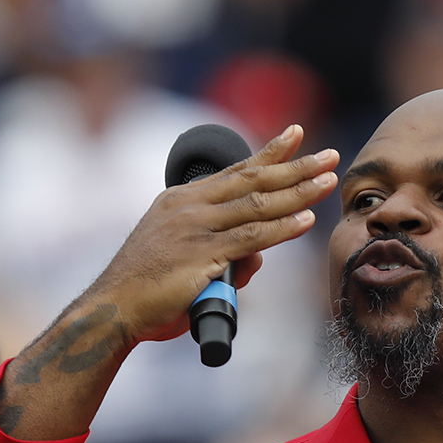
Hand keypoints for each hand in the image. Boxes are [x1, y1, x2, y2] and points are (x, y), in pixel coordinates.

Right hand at [0, 125, 340, 440]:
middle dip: (295, 166)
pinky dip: (281, 228)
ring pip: (257, 205)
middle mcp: (190, 206)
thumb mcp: (187, 259)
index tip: (296, 134)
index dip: (269, 152)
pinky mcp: (201, 255)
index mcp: (182, 200)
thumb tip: (259, 256)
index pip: (235, 170)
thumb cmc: (147, 289)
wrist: (113, 308)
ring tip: (328, 181)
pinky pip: (250, 238)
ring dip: (298, 192)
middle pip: (253, 180)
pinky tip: (306, 220)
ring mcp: (195, 228)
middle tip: (329, 155)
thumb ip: (225, 254)